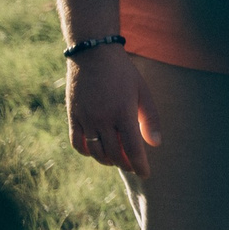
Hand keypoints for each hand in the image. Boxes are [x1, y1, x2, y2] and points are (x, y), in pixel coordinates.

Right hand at [67, 47, 159, 175]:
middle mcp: (103, 119)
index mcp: (123, 113)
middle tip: (132, 166)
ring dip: (107, 161)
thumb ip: (151, 119)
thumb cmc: (123, 73)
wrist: (93, 55)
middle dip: (125, 164)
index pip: (133, 148)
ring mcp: (86, 118)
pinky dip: (87, 152)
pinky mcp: (73, 116)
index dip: (140, 165)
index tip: (145, 174)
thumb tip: (155, 144)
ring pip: (95, 152)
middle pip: (114, 154)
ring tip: (117, 160)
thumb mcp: (143, 92)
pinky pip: (77, 143)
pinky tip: (97, 151)